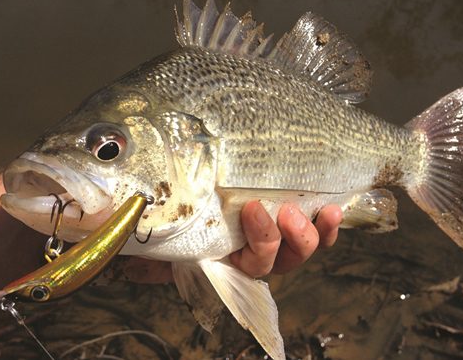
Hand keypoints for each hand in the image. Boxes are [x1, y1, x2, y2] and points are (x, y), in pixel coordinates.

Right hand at [120, 201, 341, 281]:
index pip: (245, 268)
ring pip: (295, 251)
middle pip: (272, 262)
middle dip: (274, 240)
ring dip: (304, 234)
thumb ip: (150, 232)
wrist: (167, 193)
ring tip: (305, 209)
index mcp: (218, 258)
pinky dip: (325, 227)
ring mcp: (267, 237)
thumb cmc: (162, 208)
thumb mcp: (155, 220)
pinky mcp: (284, 218)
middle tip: (272, 211)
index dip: (257, 247)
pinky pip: (312, 232)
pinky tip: (331, 211)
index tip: (252, 213)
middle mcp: (244, 253)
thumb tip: (132, 236)